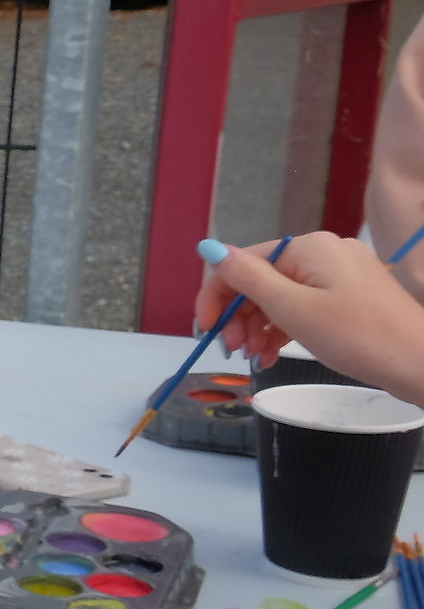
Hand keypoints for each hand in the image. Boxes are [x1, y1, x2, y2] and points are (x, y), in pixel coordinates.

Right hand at [195, 232, 423, 405]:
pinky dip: (283, 329)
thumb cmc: (357, 336)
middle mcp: (322, 253)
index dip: (216, 297)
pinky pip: (302, 307)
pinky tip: (272, 354)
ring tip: (255, 359)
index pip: (242, 264)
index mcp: (307, 248)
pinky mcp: (349, 296)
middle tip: (234, 352)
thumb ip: (247, 278)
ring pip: (279, 297)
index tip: (206, 333)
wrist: (420, 361)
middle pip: (260, 281)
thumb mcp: (293, 309)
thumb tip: (209, 247)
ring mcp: (338, 274)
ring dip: (258, 328)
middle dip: (239, 317)